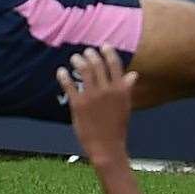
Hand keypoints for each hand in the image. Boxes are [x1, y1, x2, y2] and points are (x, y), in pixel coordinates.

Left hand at [55, 46, 139, 164]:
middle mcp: (107, 90)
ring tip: (74, 58)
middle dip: (91, 55)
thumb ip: (127, 88)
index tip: (103, 47)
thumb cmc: (117, 127)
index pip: (114, 64)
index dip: (108, 53)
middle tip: (86, 52)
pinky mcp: (78, 104)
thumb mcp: (126, 106)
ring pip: (84, 71)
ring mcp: (92, 96)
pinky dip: (64, 76)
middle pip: (98, 65)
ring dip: (78, 61)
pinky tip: (61, 71)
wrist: (107, 147)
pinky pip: (69, 85)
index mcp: (120, 89)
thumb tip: (133, 74)